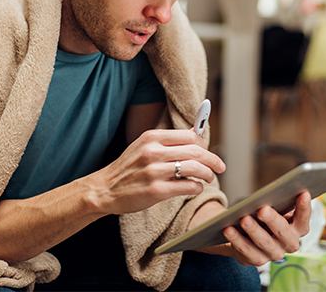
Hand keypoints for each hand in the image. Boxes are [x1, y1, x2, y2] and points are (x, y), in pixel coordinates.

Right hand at [90, 129, 224, 214]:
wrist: (105, 189)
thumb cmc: (128, 168)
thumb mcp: (143, 146)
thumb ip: (168, 141)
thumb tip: (196, 134)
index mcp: (151, 137)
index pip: (189, 135)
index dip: (204, 144)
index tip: (208, 151)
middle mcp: (153, 151)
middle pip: (196, 151)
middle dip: (213, 159)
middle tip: (220, 166)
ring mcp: (154, 171)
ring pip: (195, 168)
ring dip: (208, 173)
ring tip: (209, 177)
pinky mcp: (156, 191)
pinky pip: (188, 186)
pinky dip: (197, 187)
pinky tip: (196, 188)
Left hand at [191, 192, 310, 266]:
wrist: (247, 233)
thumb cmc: (263, 215)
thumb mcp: (272, 208)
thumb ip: (276, 202)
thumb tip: (273, 191)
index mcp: (297, 229)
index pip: (304, 219)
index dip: (305, 208)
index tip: (303, 193)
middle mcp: (288, 244)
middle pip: (283, 232)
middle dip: (272, 220)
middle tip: (262, 209)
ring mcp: (273, 254)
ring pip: (264, 243)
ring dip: (253, 230)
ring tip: (243, 219)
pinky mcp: (256, 260)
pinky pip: (246, 250)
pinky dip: (236, 239)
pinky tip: (228, 229)